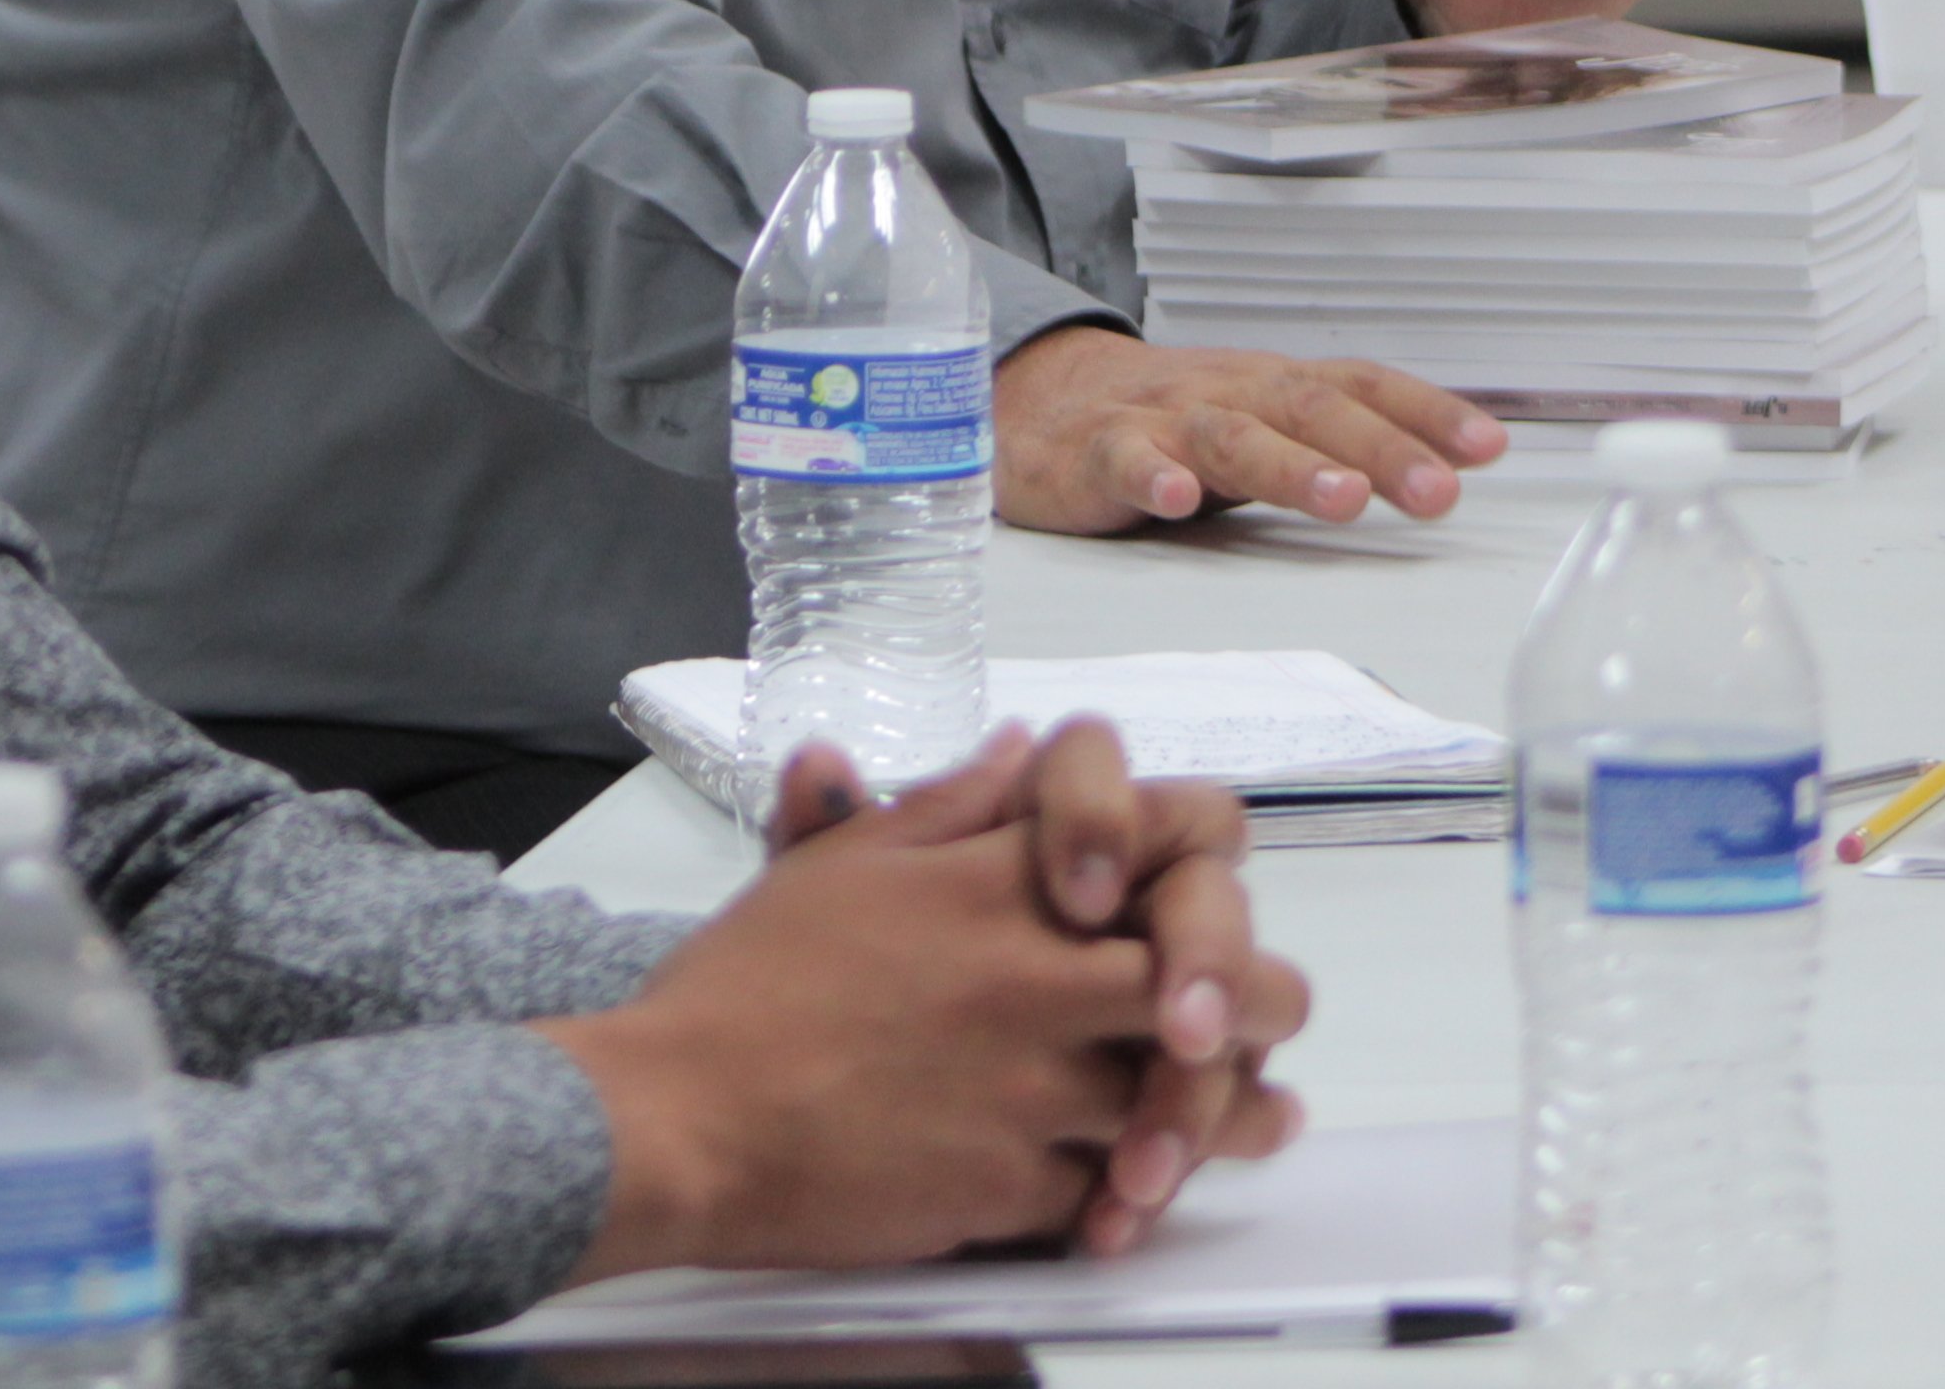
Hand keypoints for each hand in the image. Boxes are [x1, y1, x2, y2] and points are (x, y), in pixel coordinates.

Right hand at [539, 729, 1310, 1280]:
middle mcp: (1039, 974)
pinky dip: (1134, 1196)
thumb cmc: (744, 987)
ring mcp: (1037, 1085)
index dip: (1202, 866)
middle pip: (1225, 981)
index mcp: (999, 880)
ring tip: (1261, 1122)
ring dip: (1229, 1116)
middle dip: (1258, 1001)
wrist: (683, 1117)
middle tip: (1256, 1021)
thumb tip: (1023, 746)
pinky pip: (1115, 1191)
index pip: (1165, 837)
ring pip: (1191, 1102)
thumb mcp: (838, 864)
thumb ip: (948, 805)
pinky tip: (1144, 1197)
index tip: (1193, 896)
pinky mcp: (1018, 1184)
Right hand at [991, 323, 1503, 529]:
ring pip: (1231, 436)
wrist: (1036, 399)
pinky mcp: (1095, 451)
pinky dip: (1153, 473)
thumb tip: (1444, 468)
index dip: (1424, 412)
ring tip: (1342, 498)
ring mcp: (1161, 419)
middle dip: (1378, 448)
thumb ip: (1335, 442)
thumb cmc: (1166, 418)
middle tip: (1435, 492)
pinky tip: (1178, 498)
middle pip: (1308, 408)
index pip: (1359, 386)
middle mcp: (1227, 392)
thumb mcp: (1259, 422)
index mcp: (1272, 386)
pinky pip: (1125, 458)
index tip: (1487, 448)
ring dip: (1290, 465)